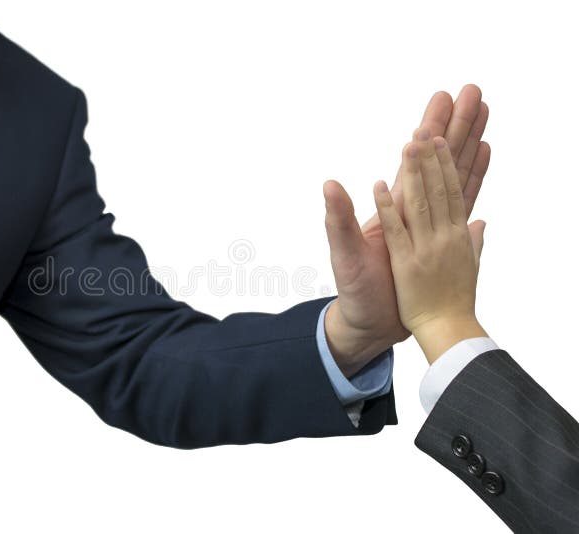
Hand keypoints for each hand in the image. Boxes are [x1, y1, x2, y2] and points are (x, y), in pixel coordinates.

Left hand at [323, 85, 489, 376]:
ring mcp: (432, 223)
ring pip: (457, 174)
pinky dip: (474, 179)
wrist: (371, 322)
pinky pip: (462, 204)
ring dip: (469, 143)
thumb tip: (330, 184)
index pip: (416, 160)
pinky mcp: (442, 241)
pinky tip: (482, 156)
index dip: (430, 128)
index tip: (442, 98)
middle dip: (455, 124)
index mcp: (395, 208)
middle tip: (471, 91)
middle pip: (441, 158)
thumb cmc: (355, 289)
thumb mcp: (344, 251)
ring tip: (483, 113)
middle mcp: (415, 210)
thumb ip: (340, 218)